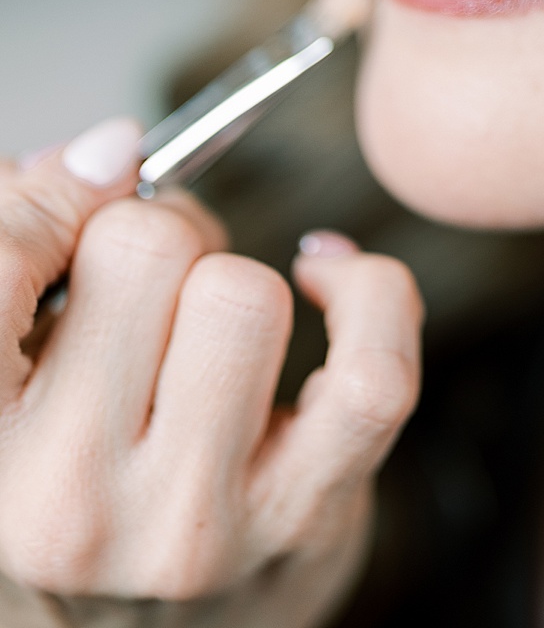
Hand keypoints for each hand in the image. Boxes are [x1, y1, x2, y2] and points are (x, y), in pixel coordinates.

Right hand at [0, 119, 421, 616]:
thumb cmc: (76, 460)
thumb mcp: (13, 361)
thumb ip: (23, 236)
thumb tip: (109, 152)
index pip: (0, 258)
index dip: (56, 194)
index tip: (91, 182)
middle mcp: (67, 503)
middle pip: (147, 247)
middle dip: (161, 232)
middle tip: (152, 285)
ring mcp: (191, 524)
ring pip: (248, 296)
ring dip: (240, 278)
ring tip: (212, 323)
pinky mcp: (303, 520)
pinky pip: (374, 366)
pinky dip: (367, 294)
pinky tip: (324, 286)